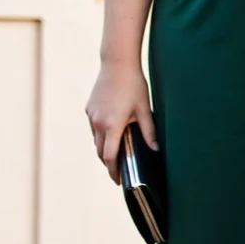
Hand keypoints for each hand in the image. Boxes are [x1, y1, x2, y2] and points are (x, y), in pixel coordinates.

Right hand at [85, 62, 159, 183]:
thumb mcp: (144, 109)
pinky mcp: (89, 108)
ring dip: (103, 148)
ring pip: (95, 140)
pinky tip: (111, 132)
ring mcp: (91, 115)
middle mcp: (98, 122)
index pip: (109, 157)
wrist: (117, 63)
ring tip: (116, 153)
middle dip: (108, 162)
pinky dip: (100, 134)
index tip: (118, 181)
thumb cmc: (133, 85)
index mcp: (112, 125)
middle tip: (119, 170)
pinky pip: (93, 127)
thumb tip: (155, 150)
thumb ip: (149, 131)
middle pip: (100, 151)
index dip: (113, 171)